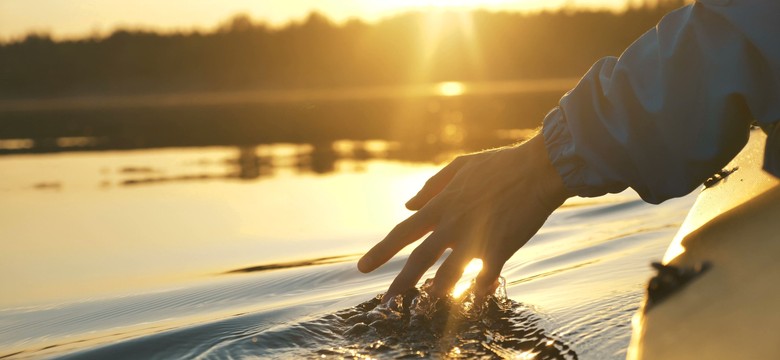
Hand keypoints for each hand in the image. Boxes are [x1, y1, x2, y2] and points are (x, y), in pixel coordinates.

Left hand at [358, 134, 570, 301]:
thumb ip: (431, 186)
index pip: (403, 232)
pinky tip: (476, 296)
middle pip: (419, 259)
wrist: (540, 168)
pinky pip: (483, 278)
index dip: (381, 251)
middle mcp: (453, 224)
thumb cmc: (501, 165)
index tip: (362, 267)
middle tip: (385, 302)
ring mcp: (476, 238)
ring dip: (436, 292)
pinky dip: (478, 289)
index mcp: (442, 205)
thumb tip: (407, 205)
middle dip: (400, 283)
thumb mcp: (460, 167)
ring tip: (426, 304)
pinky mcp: (499, 249)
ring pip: (448, 275)